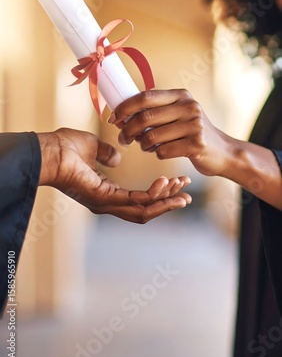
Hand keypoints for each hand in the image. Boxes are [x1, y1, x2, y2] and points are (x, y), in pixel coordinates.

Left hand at [37, 127, 190, 223]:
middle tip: (187, 194)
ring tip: (183, 192)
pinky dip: (154, 196)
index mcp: (104, 191)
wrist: (48, 150)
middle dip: (168, 201)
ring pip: (144, 210)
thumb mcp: (91, 146)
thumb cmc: (63, 146)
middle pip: (145, 210)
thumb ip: (106, 152)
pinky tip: (167, 185)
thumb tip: (117, 158)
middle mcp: (107, 202)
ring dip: (166, 202)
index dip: (158, 193)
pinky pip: (135, 201)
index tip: (176, 182)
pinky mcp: (104, 199)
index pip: (137, 198)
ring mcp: (105, 203)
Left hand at [110, 90, 281, 208]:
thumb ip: (155, 112)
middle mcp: (188, 106)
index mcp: (181, 95)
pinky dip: (157, 154)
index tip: (113, 118)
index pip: (145, 97)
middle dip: (128, 130)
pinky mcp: (197, 144)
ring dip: (142, 145)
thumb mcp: (178, 114)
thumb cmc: (192, 133)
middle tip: (123, 139)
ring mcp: (194, 125)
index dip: (125, 107)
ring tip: (145, 147)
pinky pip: (163, 151)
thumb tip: (121, 116)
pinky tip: (162, 152)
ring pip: (151, 137)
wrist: (223, 152)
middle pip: (145, 117)